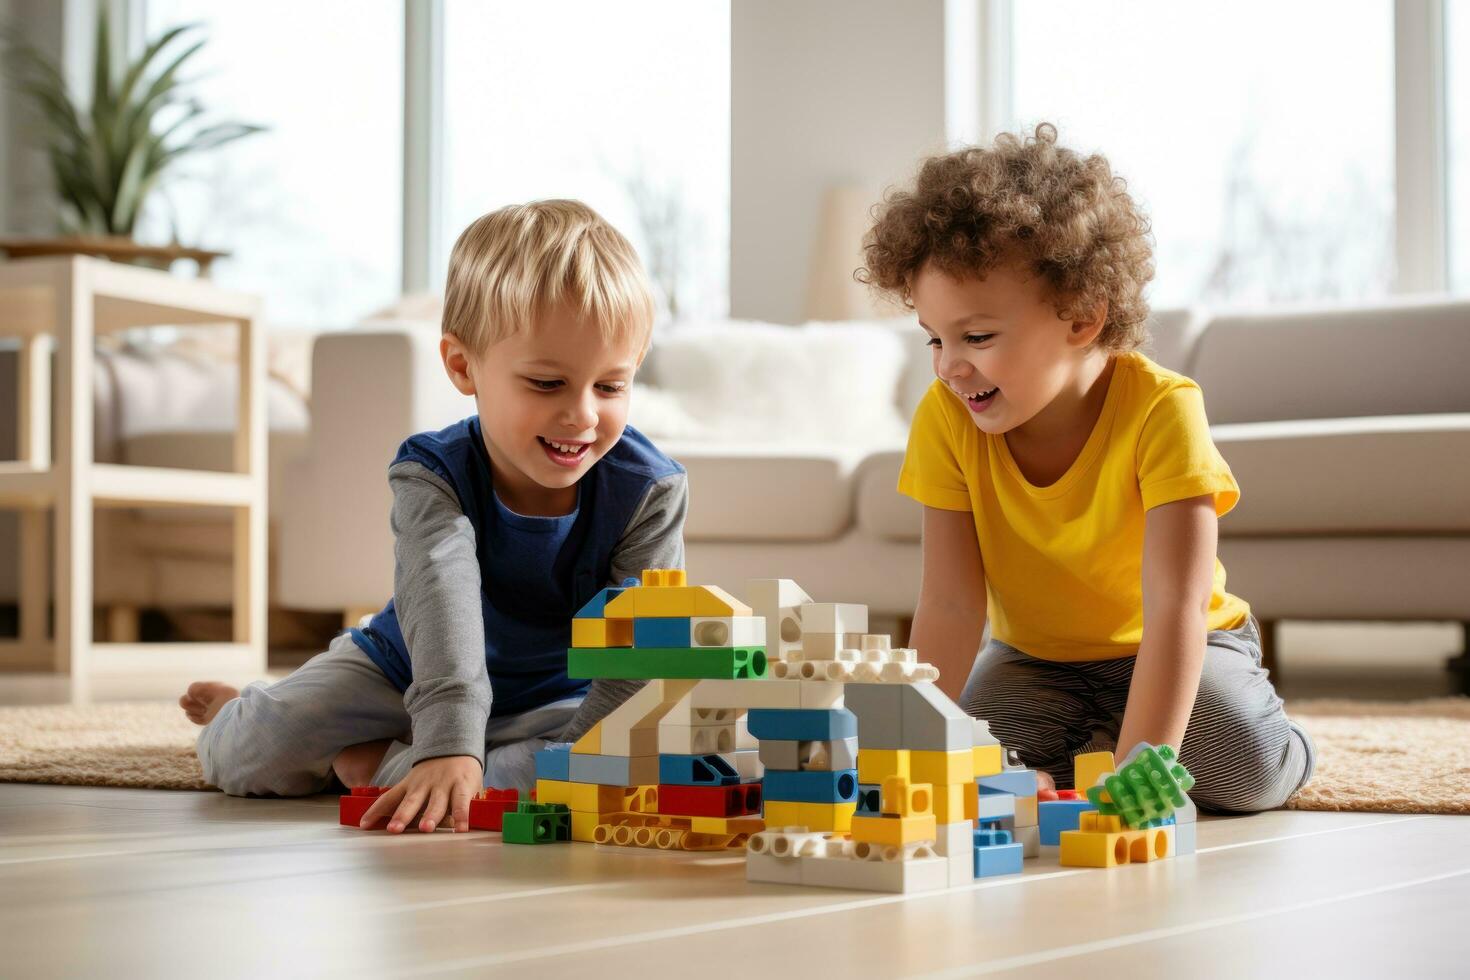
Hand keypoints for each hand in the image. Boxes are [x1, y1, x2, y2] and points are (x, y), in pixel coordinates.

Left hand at [359, 755, 482, 833]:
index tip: (364, 825)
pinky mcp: (463, 786)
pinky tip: (460, 829)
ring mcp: (444, 785)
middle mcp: (424, 785)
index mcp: (410, 785)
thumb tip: (382, 824)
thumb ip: (404, 802)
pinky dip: (462, 816)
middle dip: (402, 815)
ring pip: (437, 802)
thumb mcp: (416, 783)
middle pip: (411, 801)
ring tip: (425, 828)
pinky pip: (462, 803)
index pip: (389, 798)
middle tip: (394, 829)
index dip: (375, 810)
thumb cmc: (434, 774)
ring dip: (431, 815)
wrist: (457, 747)